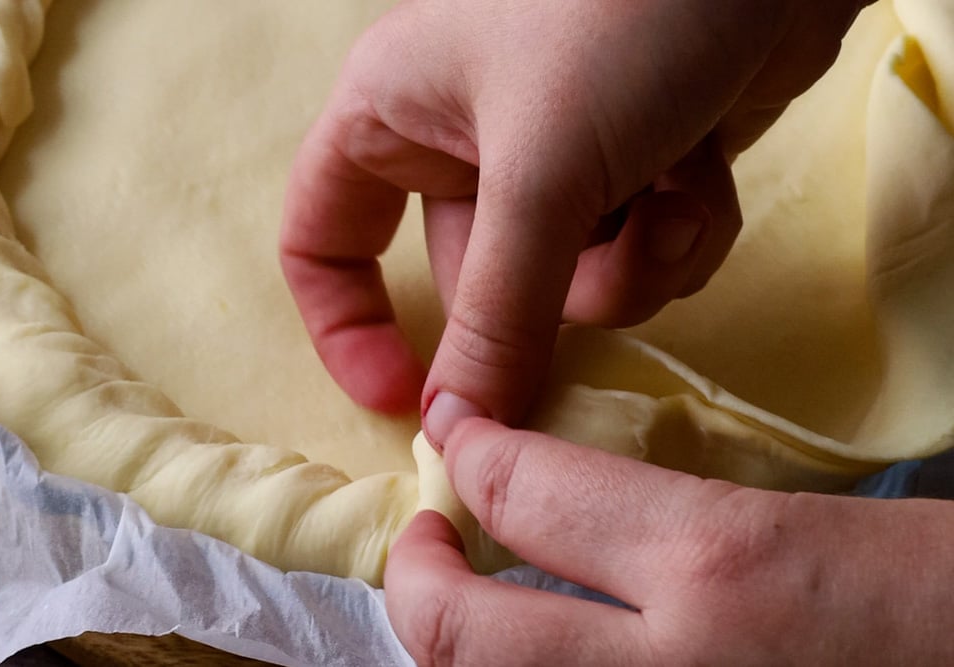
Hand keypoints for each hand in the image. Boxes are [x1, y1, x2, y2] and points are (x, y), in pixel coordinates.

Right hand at [280, 0, 868, 438]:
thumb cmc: (623, 21)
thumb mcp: (543, 175)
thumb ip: (495, 315)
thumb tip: (455, 430)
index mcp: (393, 115)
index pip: (321, 239)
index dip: (349, 328)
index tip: (407, 402)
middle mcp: (462, 138)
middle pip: (475, 286)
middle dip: (553, 296)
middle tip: (608, 261)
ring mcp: (551, 154)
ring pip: (564, 284)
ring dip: (629, 271)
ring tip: (674, 201)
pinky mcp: (631, 165)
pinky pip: (633, 254)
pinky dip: (677, 239)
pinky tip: (707, 179)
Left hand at [385, 419, 953, 664]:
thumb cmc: (941, 598)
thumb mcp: (813, 526)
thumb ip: (677, 513)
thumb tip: (569, 504)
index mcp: (722, 567)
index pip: (524, 493)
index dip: (471, 450)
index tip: (456, 429)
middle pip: (459, 634)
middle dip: (415, 576)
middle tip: (428, 536)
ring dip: (457, 642)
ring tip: (470, 597)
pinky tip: (542, 649)